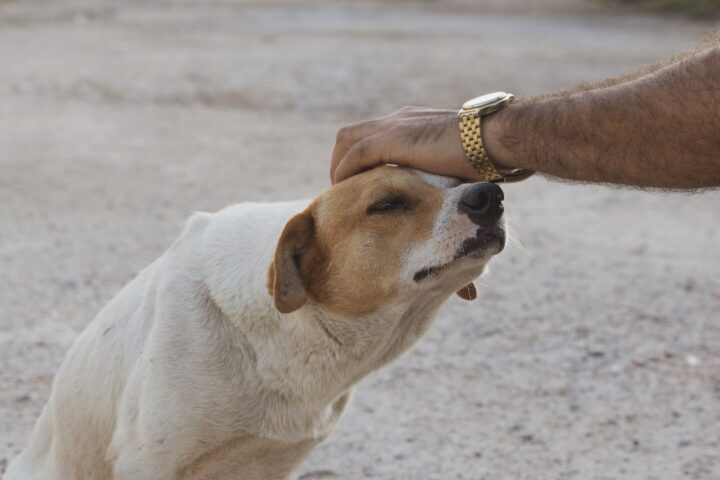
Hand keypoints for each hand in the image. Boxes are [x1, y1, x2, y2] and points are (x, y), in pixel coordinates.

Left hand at [330, 107, 480, 183]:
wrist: (497, 138)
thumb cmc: (488, 154)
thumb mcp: (455, 162)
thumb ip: (440, 171)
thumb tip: (448, 197)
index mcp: (413, 122)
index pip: (371, 135)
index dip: (358, 158)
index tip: (357, 183)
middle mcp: (400, 118)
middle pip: (351, 134)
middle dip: (340, 161)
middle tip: (342, 190)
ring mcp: (395, 126)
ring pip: (347, 141)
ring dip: (338, 167)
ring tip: (339, 193)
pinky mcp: (395, 139)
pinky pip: (357, 154)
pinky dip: (346, 172)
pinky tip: (344, 190)